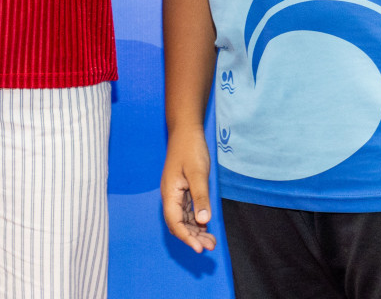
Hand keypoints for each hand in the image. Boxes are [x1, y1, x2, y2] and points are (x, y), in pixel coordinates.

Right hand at [161, 125, 216, 252]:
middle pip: (179, 224)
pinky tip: (206, 226)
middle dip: (193, 237)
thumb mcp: (198, 173)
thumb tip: (203, 221)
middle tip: (210, 247)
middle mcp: (171, 196)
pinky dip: (196, 221)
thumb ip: (200, 197)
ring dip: (195, 231)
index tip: (199, 249)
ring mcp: (176, 194)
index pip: (175, 222)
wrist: (186, 131)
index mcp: (170, 193)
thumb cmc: (190, 149)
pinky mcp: (183, 190)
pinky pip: (187, 211)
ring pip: (184, 219)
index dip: (187, 237)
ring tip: (211, 242)